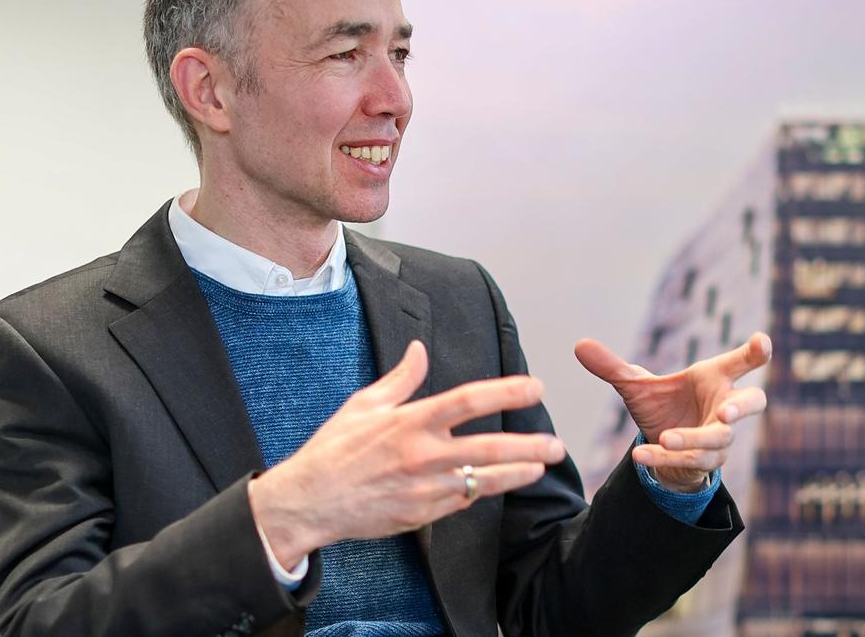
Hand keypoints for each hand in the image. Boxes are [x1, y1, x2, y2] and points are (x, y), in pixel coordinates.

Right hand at [249, 340, 565, 568]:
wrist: (308, 502)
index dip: (507, 392)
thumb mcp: (364, 404)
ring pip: (483, 481)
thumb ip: (401, 379)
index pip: (469, 401)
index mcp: (410, 421)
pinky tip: (497, 483)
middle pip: (489, 447)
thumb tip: (420, 349)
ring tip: (540, 466)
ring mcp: (425, 489)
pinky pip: (461, 502)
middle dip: (528, 445)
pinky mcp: (422, 515)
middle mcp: (422, 455)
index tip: (534, 387)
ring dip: (516, 473)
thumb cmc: (333, 449)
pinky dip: (479, 491)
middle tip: (556, 444)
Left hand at [574, 332, 770, 492]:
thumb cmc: (663, 406)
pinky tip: (640, 455)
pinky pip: (692, 462)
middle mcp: (725, 405)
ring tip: (666, 438)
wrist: (662, 445)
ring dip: (693, 439)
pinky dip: (665, 458)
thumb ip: (613, 368)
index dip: (754, 353)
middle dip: (743, 407)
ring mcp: (721, 436)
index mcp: (715, 378)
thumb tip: (579, 345)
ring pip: (718, 439)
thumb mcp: (636, 388)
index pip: (741, 363)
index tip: (761, 342)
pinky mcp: (709, 461)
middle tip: (726, 412)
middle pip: (753, 403)